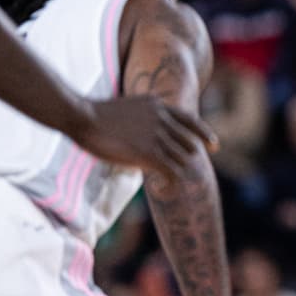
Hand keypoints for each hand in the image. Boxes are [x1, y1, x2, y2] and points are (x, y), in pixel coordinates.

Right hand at [69, 95, 216, 178]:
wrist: (81, 115)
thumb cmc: (96, 115)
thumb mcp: (129, 108)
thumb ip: (145, 118)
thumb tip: (152, 138)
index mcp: (158, 106)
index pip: (191, 120)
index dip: (204, 134)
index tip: (214, 145)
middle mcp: (163, 119)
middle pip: (189, 144)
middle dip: (187, 159)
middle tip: (179, 171)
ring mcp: (158, 135)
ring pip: (183, 160)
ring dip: (176, 173)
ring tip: (166, 183)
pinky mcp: (150, 153)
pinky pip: (173, 173)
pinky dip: (172, 184)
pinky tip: (162, 190)